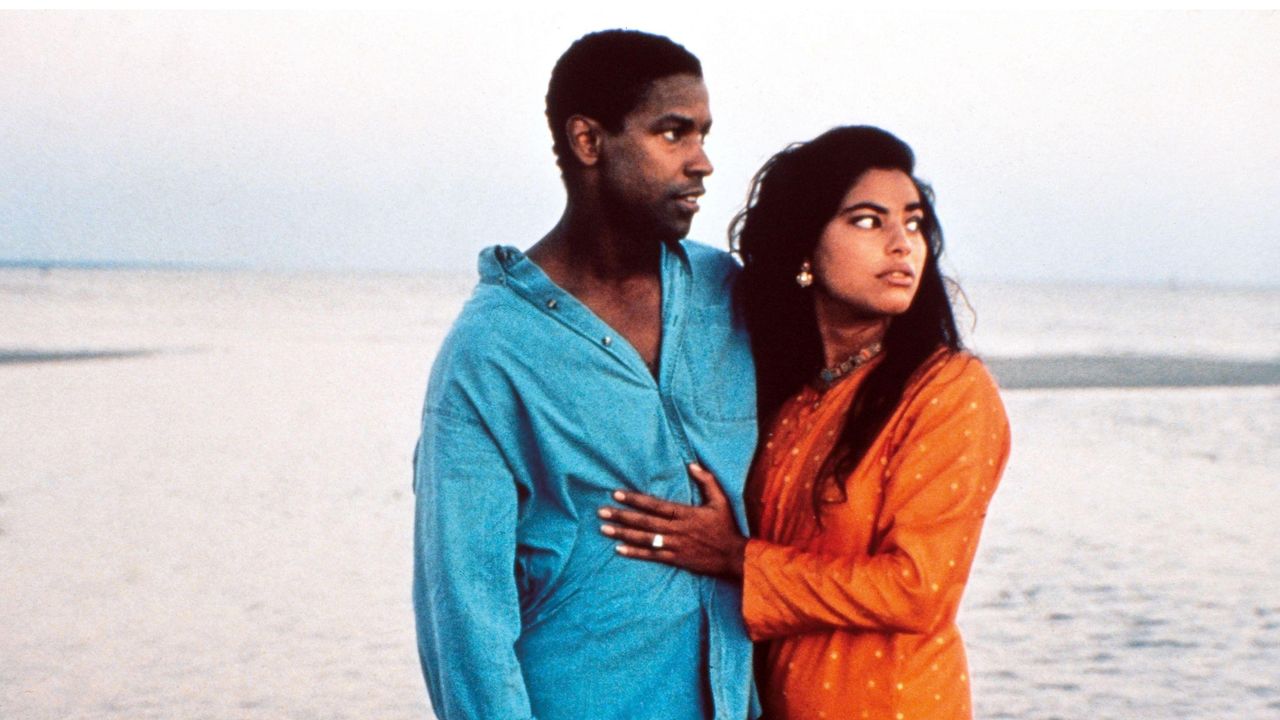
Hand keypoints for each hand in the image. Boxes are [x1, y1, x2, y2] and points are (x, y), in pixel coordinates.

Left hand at [598, 463, 747, 578]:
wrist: (735, 557)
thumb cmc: (726, 527)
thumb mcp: (720, 500)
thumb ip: (706, 481)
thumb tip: (692, 464)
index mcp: (685, 513)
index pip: (654, 505)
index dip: (634, 499)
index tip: (616, 494)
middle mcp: (677, 529)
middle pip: (644, 521)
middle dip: (621, 515)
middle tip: (601, 511)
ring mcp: (675, 545)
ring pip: (644, 538)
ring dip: (623, 533)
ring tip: (604, 528)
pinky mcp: (676, 559)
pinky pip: (651, 555)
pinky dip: (635, 552)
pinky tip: (619, 549)